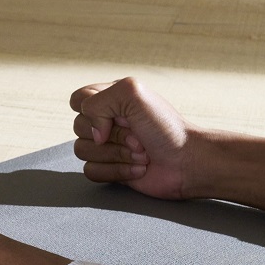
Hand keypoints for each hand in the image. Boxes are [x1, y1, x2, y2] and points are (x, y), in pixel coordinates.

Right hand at [70, 77, 196, 199]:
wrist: (186, 162)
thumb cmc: (166, 128)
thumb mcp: (132, 94)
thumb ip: (97, 101)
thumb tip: (92, 132)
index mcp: (111, 98)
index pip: (78, 100)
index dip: (93, 110)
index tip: (119, 115)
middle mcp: (106, 121)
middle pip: (78, 127)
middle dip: (112, 135)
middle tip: (137, 136)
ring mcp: (107, 146)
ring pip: (82, 150)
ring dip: (116, 154)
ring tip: (140, 154)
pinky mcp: (109, 169)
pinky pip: (90, 171)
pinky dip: (116, 171)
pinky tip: (137, 169)